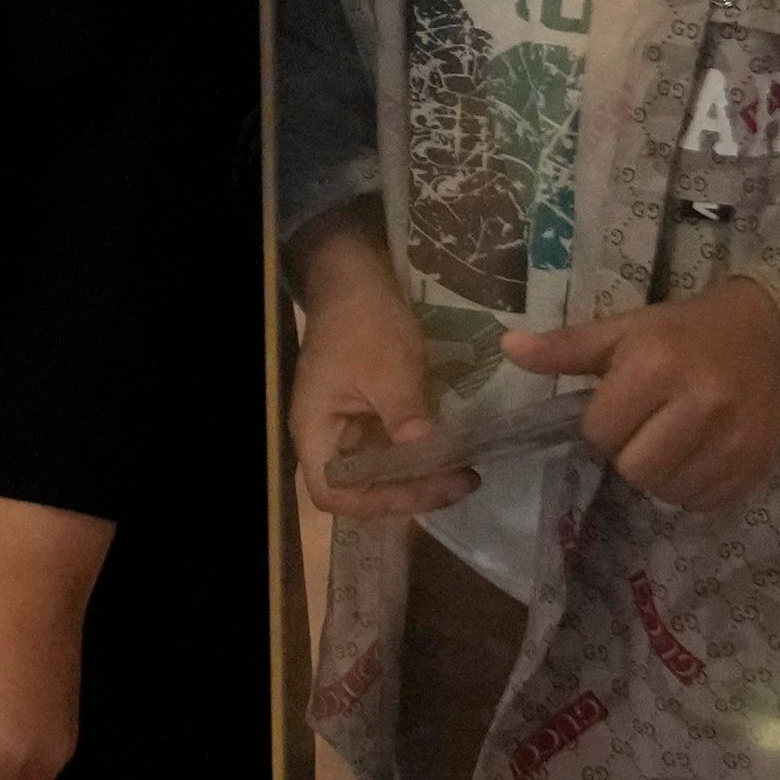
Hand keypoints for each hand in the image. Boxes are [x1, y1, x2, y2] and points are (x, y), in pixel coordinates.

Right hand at [289, 206, 474, 521]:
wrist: (356, 277)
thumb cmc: (362, 320)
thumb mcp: (387, 366)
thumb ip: (405, 415)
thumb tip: (431, 456)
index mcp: (315, 430)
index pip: (333, 493)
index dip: (378, 501)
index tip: (427, 489)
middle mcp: (327, 439)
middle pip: (360, 490)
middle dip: (409, 493)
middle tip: (461, 481)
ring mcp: (348, 428)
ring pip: (379, 474)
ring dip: (420, 478)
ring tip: (464, 471)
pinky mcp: (369, 416)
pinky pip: (392, 449)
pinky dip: (421, 455)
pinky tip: (453, 450)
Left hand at [504, 278, 779, 512]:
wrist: (772, 331)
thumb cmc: (686, 332)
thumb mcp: (626, 330)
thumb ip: (567, 347)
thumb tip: (506, 347)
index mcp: (657, 366)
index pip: (600, 433)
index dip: (606, 422)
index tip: (627, 401)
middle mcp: (700, 404)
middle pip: (634, 471)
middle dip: (634, 452)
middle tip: (652, 424)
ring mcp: (735, 439)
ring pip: (668, 492)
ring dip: (664, 474)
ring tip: (678, 439)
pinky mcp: (757, 465)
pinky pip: (705, 503)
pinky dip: (696, 487)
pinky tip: (704, 453)